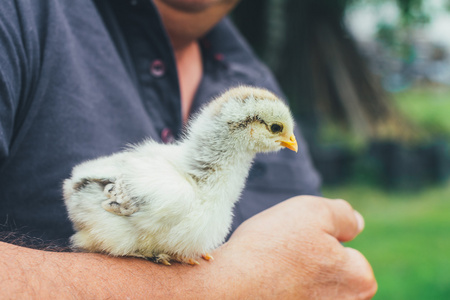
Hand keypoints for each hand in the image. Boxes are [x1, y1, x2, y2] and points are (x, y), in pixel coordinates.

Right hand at [224, 196, 376, 298]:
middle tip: (285, 259)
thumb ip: (343, 215)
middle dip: (314, 266)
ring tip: (273, 274)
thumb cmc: (271, 249)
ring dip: (297, 282)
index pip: (349, 254)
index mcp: (361, 281)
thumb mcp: (312, 211)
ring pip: (312, 291)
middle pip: (333, 277)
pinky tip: (266, 289)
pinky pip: (292, 299)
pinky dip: (282, 294)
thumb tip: (357, 224)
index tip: (298, 244)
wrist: (229, 288)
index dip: (321, 242)